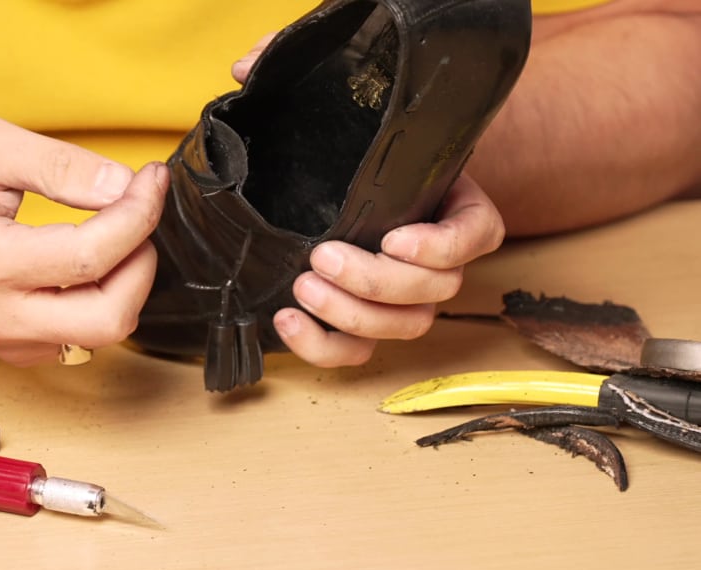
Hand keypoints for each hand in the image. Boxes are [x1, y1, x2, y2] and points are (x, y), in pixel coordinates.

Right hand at [0, 117, 166, 364]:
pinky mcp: (16, 348)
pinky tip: (88, 259)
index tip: (150, 179)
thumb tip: (123, 188)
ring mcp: (8, 341)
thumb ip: (59, 166)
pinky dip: (102, 297)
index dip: (138, 214)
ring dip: (126, 281)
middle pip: (111, 316)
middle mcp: (0, 318)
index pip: (92, 256)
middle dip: (143, 261)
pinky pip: (81, 335)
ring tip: (112, 231)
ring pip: (103, 332)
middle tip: (137, 215)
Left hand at [231, 33, 502, 366]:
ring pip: (405, 328)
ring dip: (353, 317)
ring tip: (301, 289)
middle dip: (376, 282)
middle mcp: (436, 257)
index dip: (441, 245)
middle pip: (435, 290)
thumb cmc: (352, 148)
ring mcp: (405, 296)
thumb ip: (302, 76)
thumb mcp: (344, 110)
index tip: (393, 237)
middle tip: (322, 258)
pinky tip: (288, 320)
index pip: (475, 235)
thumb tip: (243, 66)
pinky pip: (360, 354)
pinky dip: (326, 348)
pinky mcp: (366, 321)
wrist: (348, 187)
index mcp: (450, 204)